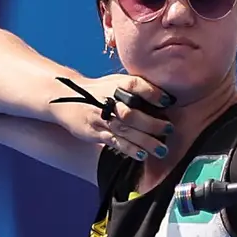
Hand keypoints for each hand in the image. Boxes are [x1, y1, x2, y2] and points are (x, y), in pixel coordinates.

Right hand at [47, 73, 176, 161]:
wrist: (66, 97)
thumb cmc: (101, 90)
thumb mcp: (117, 82)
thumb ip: (139, 88)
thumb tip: (168, 99)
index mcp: (117, 84)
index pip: (135, 84)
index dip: (152, 93)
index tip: (168, 101)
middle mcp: (109, 100)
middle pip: (131, 113)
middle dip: (152, 123)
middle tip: (169, 129)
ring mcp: (101, 117)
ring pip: (125, 130)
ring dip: (145, 141)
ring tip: (162, 150)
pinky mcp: (96, 132)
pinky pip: (114, 142)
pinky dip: (129, 148)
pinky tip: (142, 154)